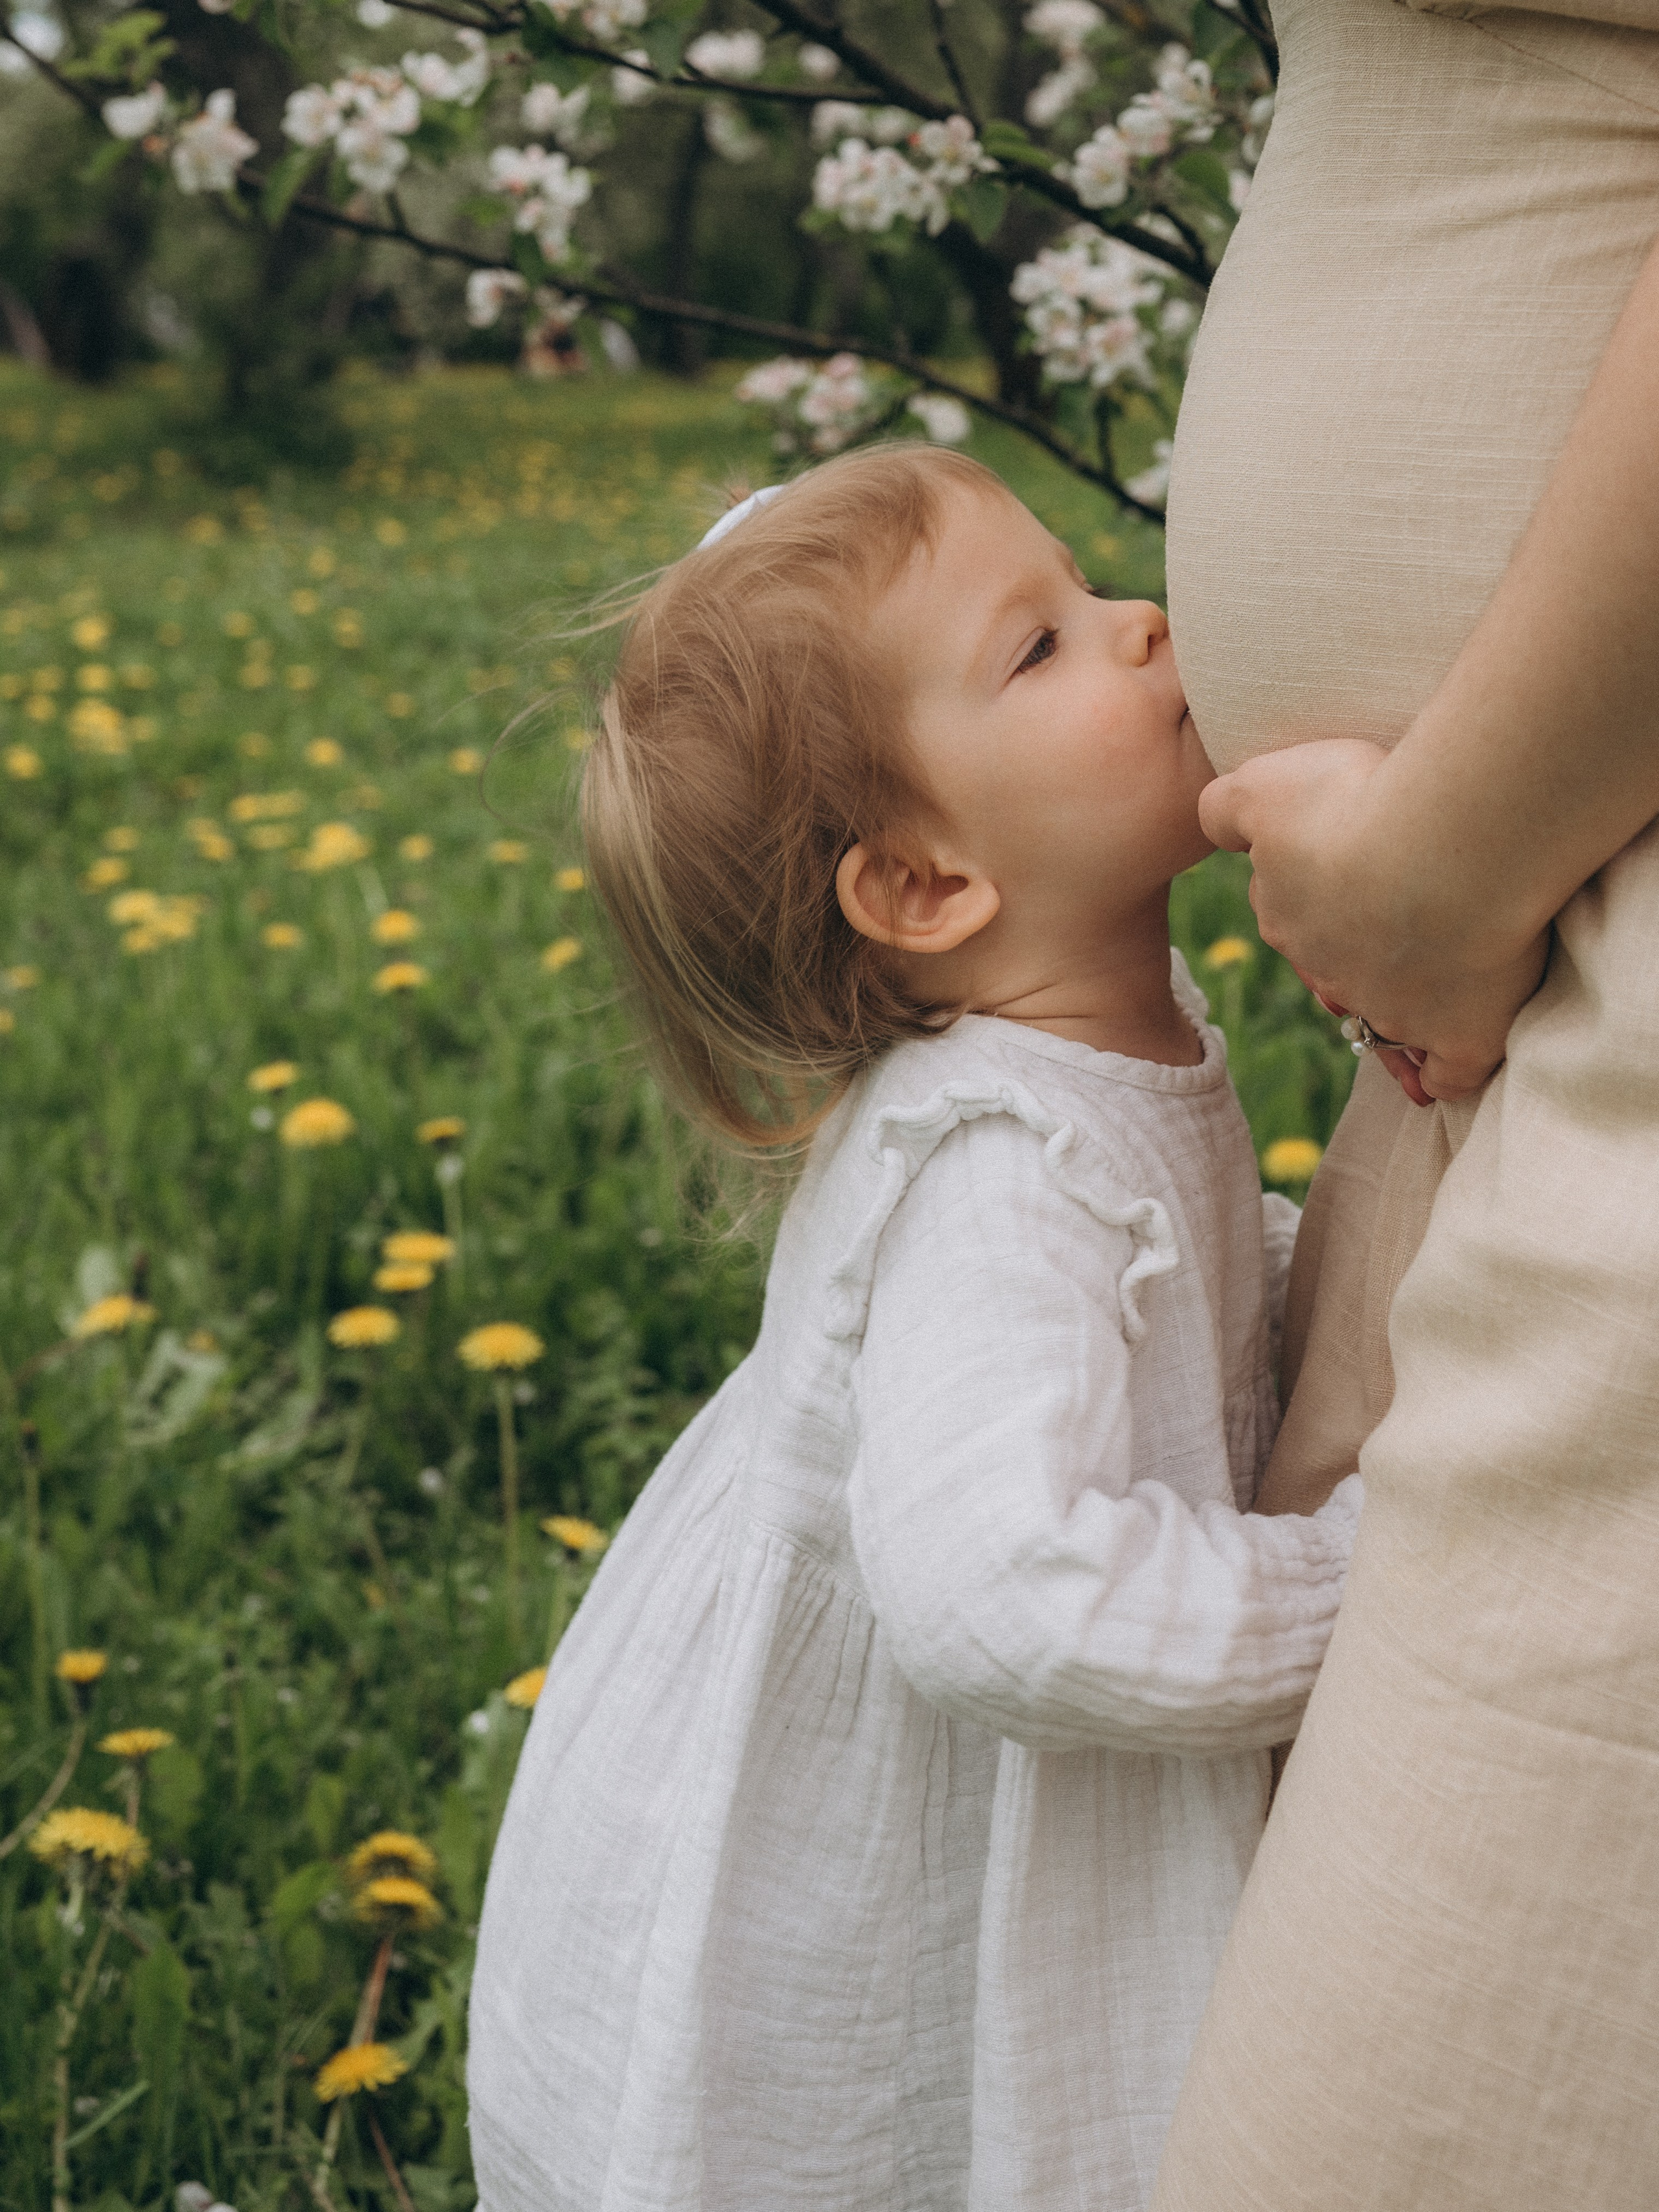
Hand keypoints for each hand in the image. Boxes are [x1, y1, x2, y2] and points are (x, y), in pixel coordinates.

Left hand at [1199, 740, 1548, 1102]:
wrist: (1441, 843)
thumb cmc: (1357, 802)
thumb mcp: (1265, 786)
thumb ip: (1227, 807)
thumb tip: (1219, 826)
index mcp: (1288, 917)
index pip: (1291, 915)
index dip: (1317, 898)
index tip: (1346, 876)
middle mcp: (1334, 973)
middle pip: (1335, 971)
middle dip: (1354, 955)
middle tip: (1393, 928)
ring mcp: (1397, 1010)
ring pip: (1385, 1023)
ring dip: (1397, 1017)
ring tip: (1418, 1007)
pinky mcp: (1462, 1033)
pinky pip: (1448, 1073)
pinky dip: (1441, 1074)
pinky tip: (1441, 1070)